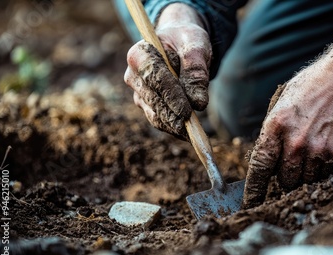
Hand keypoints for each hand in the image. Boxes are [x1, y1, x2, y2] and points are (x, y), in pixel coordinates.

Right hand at [124, 3, 210, 139]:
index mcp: (140, 54)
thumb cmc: (185, 41)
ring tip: (194, 135)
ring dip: (174, 126)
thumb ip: (196, 70)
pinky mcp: (146, 104)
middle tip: (193, 129)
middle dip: (174, 115)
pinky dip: (174, 129)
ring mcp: (138, 92)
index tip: (188, 112)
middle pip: (153, 99)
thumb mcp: (196, 47)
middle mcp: (133, 75)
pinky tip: (190, 135)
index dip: (172, 96)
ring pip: (155, 114)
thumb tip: (199, 103)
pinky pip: (159, 120)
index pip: (155, 78)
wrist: (178, 44)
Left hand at [243, 40, 332, 207]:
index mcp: (276, 126)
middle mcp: (297, 142)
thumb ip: (272, 133)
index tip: (251, 203)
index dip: (254, 190)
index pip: (260, 168)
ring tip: (314, 147)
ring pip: (308, 181)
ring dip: (307, 172)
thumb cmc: (312, 86)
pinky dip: (327, 167)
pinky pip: (329, 174)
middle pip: (285, 181)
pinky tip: (329, 145)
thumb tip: (266, 162)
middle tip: (294, 158)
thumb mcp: (281, 103)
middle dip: (286, 175)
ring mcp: (321, 150)